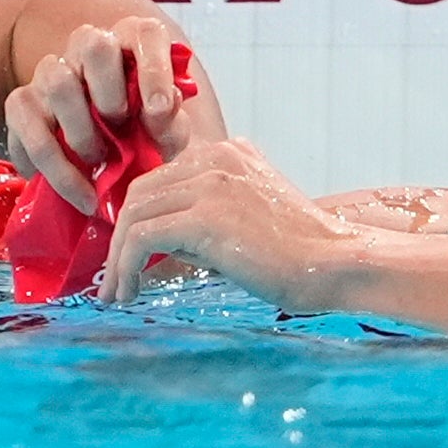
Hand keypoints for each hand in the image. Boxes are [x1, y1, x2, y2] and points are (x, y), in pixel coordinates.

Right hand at [4, 16, 206, 215]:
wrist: (105, 161)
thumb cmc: (143, 134)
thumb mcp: (166, 132)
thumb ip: (169, 123)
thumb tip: (160, 112)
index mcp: (133, 42)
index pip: (145, 34)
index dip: (154, 68)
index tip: (159, 109)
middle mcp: (89, 47)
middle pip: (93, 45)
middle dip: (110, 93)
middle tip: (121, 131)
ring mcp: (51, 72)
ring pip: (57, 82)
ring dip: (80, 131)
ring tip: (97, 163)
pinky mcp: (22, 103)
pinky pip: (27, 128)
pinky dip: (51, 166)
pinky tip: (72, 188)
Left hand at [100, 139, 356, 309]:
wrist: (334, 264)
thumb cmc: (297, 256)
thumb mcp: (245, 219)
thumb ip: (203, 219)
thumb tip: (151, 247)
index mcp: (226, 152)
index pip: (159, 179)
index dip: (135, 219)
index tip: (125, 257)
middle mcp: (214, 157)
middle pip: (139, 195)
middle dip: (119, 240)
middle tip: (113, 281)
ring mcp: (209, 183)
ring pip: (134, 216)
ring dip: (117, 260)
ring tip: (116, 295)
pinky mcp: (205, 216)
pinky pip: (141, 239)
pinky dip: (125, 268)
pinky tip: (130, 293)